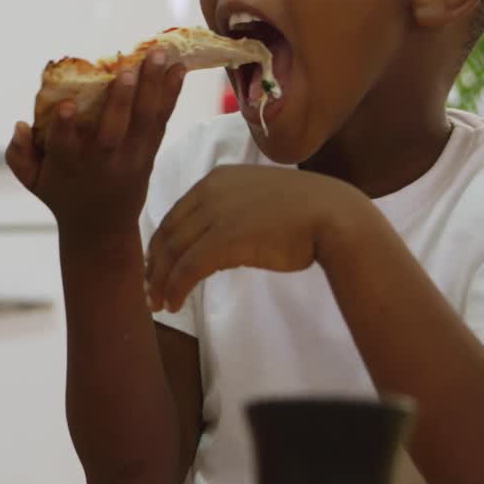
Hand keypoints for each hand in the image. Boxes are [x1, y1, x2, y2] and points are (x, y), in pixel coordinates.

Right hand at [5, 51, 186, 237]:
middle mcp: (102, 162)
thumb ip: (18, 154)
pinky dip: (170, 94)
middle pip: (113, 131)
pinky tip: (178, 69)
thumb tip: (20, 125)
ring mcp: (130, 158)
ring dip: (153, 86)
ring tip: (159, 53)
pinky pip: (161, 121)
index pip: (64, 146)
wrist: (102, 227)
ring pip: (143, 121)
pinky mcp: (148, 153)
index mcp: (68, 166)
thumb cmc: (62, 194)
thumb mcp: (32, 181)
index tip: (66, 106)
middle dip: (120, 101)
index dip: (64, 127)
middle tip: (126, 72)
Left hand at [144, 165, 364, 311]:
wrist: (333, 217)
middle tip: (149, 290)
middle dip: (154, 264)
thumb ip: (230, 212)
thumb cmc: (305, 213)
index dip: (160, 243)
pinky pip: (187, 268)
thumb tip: (212, 240)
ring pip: (173, 252)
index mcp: (216, 179)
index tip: (156, 266)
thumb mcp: (257, 201)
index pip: (175, 214)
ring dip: (160, 281)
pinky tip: (174, 303)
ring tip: (159, 303)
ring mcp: (216, 213)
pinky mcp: (225, 238)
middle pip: (168, 233)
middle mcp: (210, 191)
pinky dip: (175, 287)